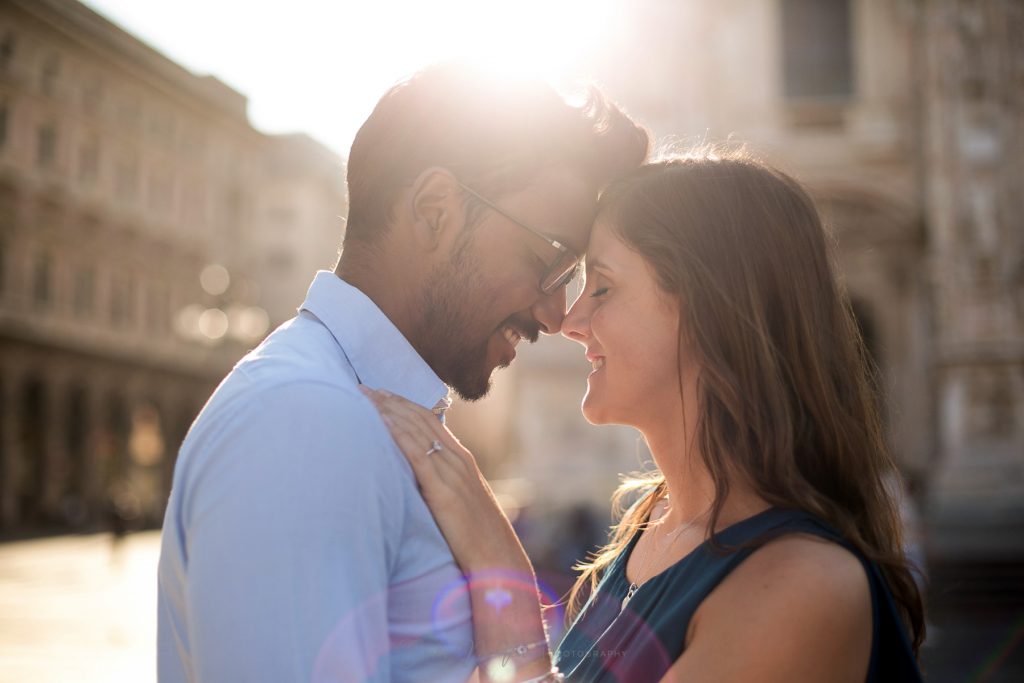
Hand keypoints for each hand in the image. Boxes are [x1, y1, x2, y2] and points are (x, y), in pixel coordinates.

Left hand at [359, 386, 531, 574]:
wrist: (497, 559)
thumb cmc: (476, 535)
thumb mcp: (460, 500)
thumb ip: (441, 483)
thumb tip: (416, 478)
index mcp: (462, 459)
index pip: (429, 420)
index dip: (404, 404)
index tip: (381, 392)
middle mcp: (457, 459)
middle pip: (420, 419)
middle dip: (390, 401)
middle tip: (364, 386)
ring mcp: (451, 473)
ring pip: (417, 431)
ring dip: (389, 411)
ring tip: (365, 397)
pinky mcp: (443, 491)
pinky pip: (418, 456)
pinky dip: (399, 435)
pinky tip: (382, 423)